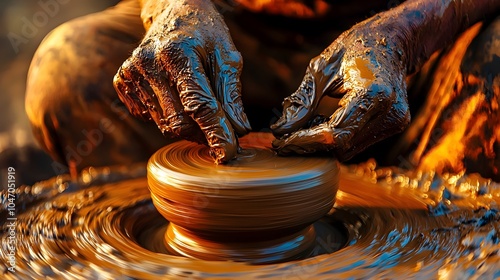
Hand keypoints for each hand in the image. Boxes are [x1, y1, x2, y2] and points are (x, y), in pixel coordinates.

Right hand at [113, 0, 250, 162]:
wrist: (171, 11)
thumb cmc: (205, 33)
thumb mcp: (226, 55)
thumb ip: (231, 94)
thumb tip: (240, 130)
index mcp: (178, 52)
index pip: (198, 104)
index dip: (216, 132)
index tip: (228, 153)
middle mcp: (149, 62)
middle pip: (179, 121)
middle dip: (203, 133)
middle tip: (221, 131)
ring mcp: (131, 72)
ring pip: (164, 123)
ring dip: (187, 128)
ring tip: (201, 110)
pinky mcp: (122, 81)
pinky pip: (149, 116)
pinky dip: (167, 117)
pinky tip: (175, 97)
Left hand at [271, 20, 410, 160]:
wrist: (392, 40)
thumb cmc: (355, 48)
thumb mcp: (321, 69)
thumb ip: (302, 101)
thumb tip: (280, 130)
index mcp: (374, 94)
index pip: (335, 133)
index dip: (306, 140)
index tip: (281, 141)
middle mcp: (389, 113)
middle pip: (341, 145)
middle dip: (310, 143)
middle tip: (284, 137)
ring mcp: (394, 122)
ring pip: (348, 148)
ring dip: (322, 141)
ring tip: (304, 124)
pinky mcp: (393, 125)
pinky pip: (357, 142)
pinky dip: (336, 136)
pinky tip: (322, 121)